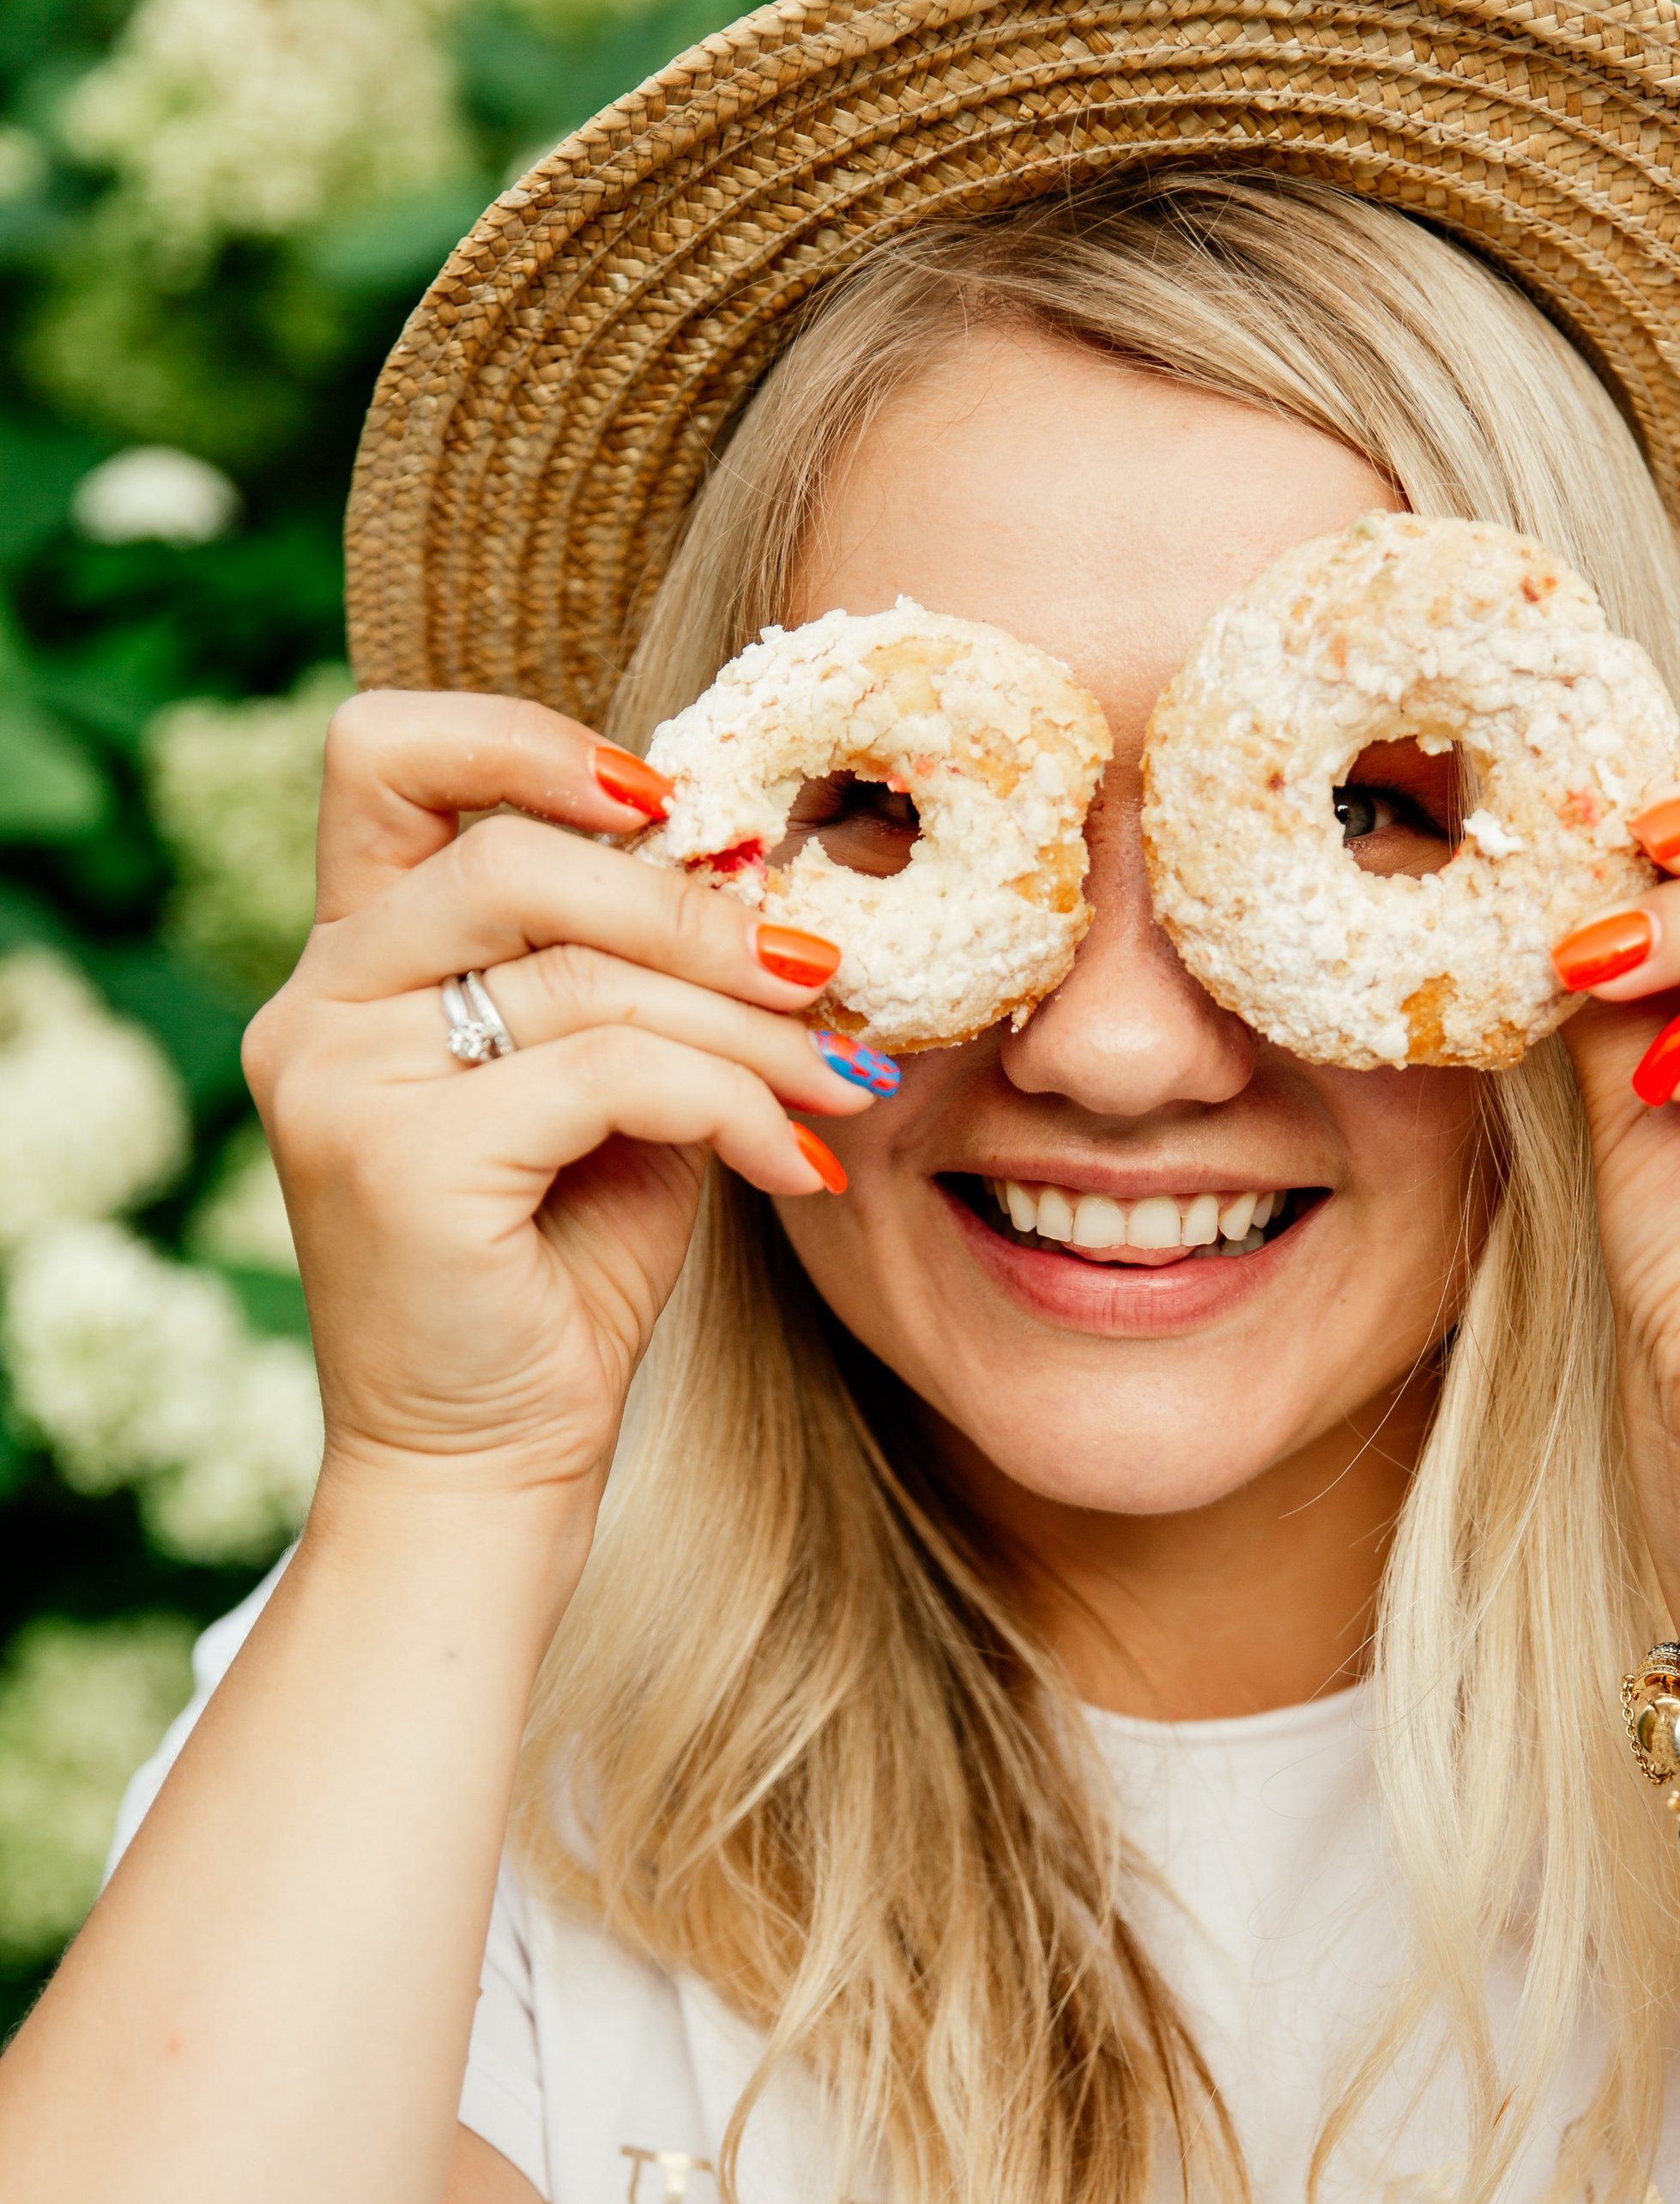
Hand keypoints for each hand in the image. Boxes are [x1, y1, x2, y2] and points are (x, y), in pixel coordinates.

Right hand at [245, 691, 888, 1503]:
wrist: (485, 1463)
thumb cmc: (556, 1271)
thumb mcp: (603, 1088)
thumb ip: (634, 974)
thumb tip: (763, 869)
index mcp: (353, 960)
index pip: (382, 754)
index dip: (524, 740)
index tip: (667, 803)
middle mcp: (316, 1003)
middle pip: (510, 858)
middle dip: (693, 911)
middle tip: (820, 969)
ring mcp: (339, 1079)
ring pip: (583, 977)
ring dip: (748, 1028)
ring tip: (840, 1084)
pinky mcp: (398, 1160)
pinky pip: (608, 1075)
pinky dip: (728, 1107)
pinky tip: (790, 1164)